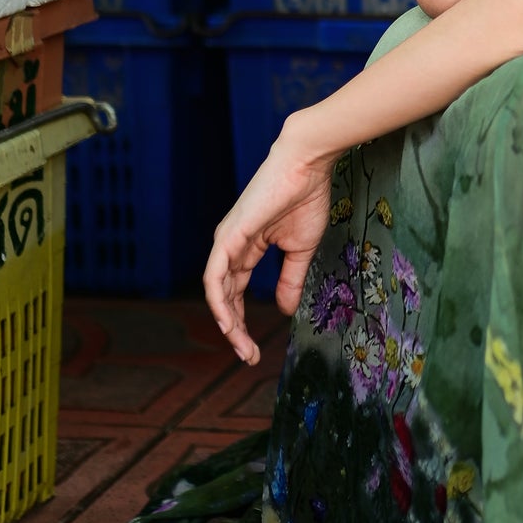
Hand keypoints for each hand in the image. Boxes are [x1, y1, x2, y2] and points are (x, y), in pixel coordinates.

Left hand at [203, 120, 334, 363]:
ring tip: (241, 347)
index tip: (255, 350)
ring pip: (218, 291)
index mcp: (245, 249)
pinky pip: (216, 276)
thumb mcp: (300, 249)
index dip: (244, 322)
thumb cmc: (305, 198)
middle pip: (225, 297)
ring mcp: (227, 241)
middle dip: (236, 331)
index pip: (236, 292)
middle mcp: (230, 247)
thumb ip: (290, 279)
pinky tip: (228, 323)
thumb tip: (286, 310)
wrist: (306, 165)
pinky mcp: (229, 236)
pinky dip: (219, 301)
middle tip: (248, 357)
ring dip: (227, 323)